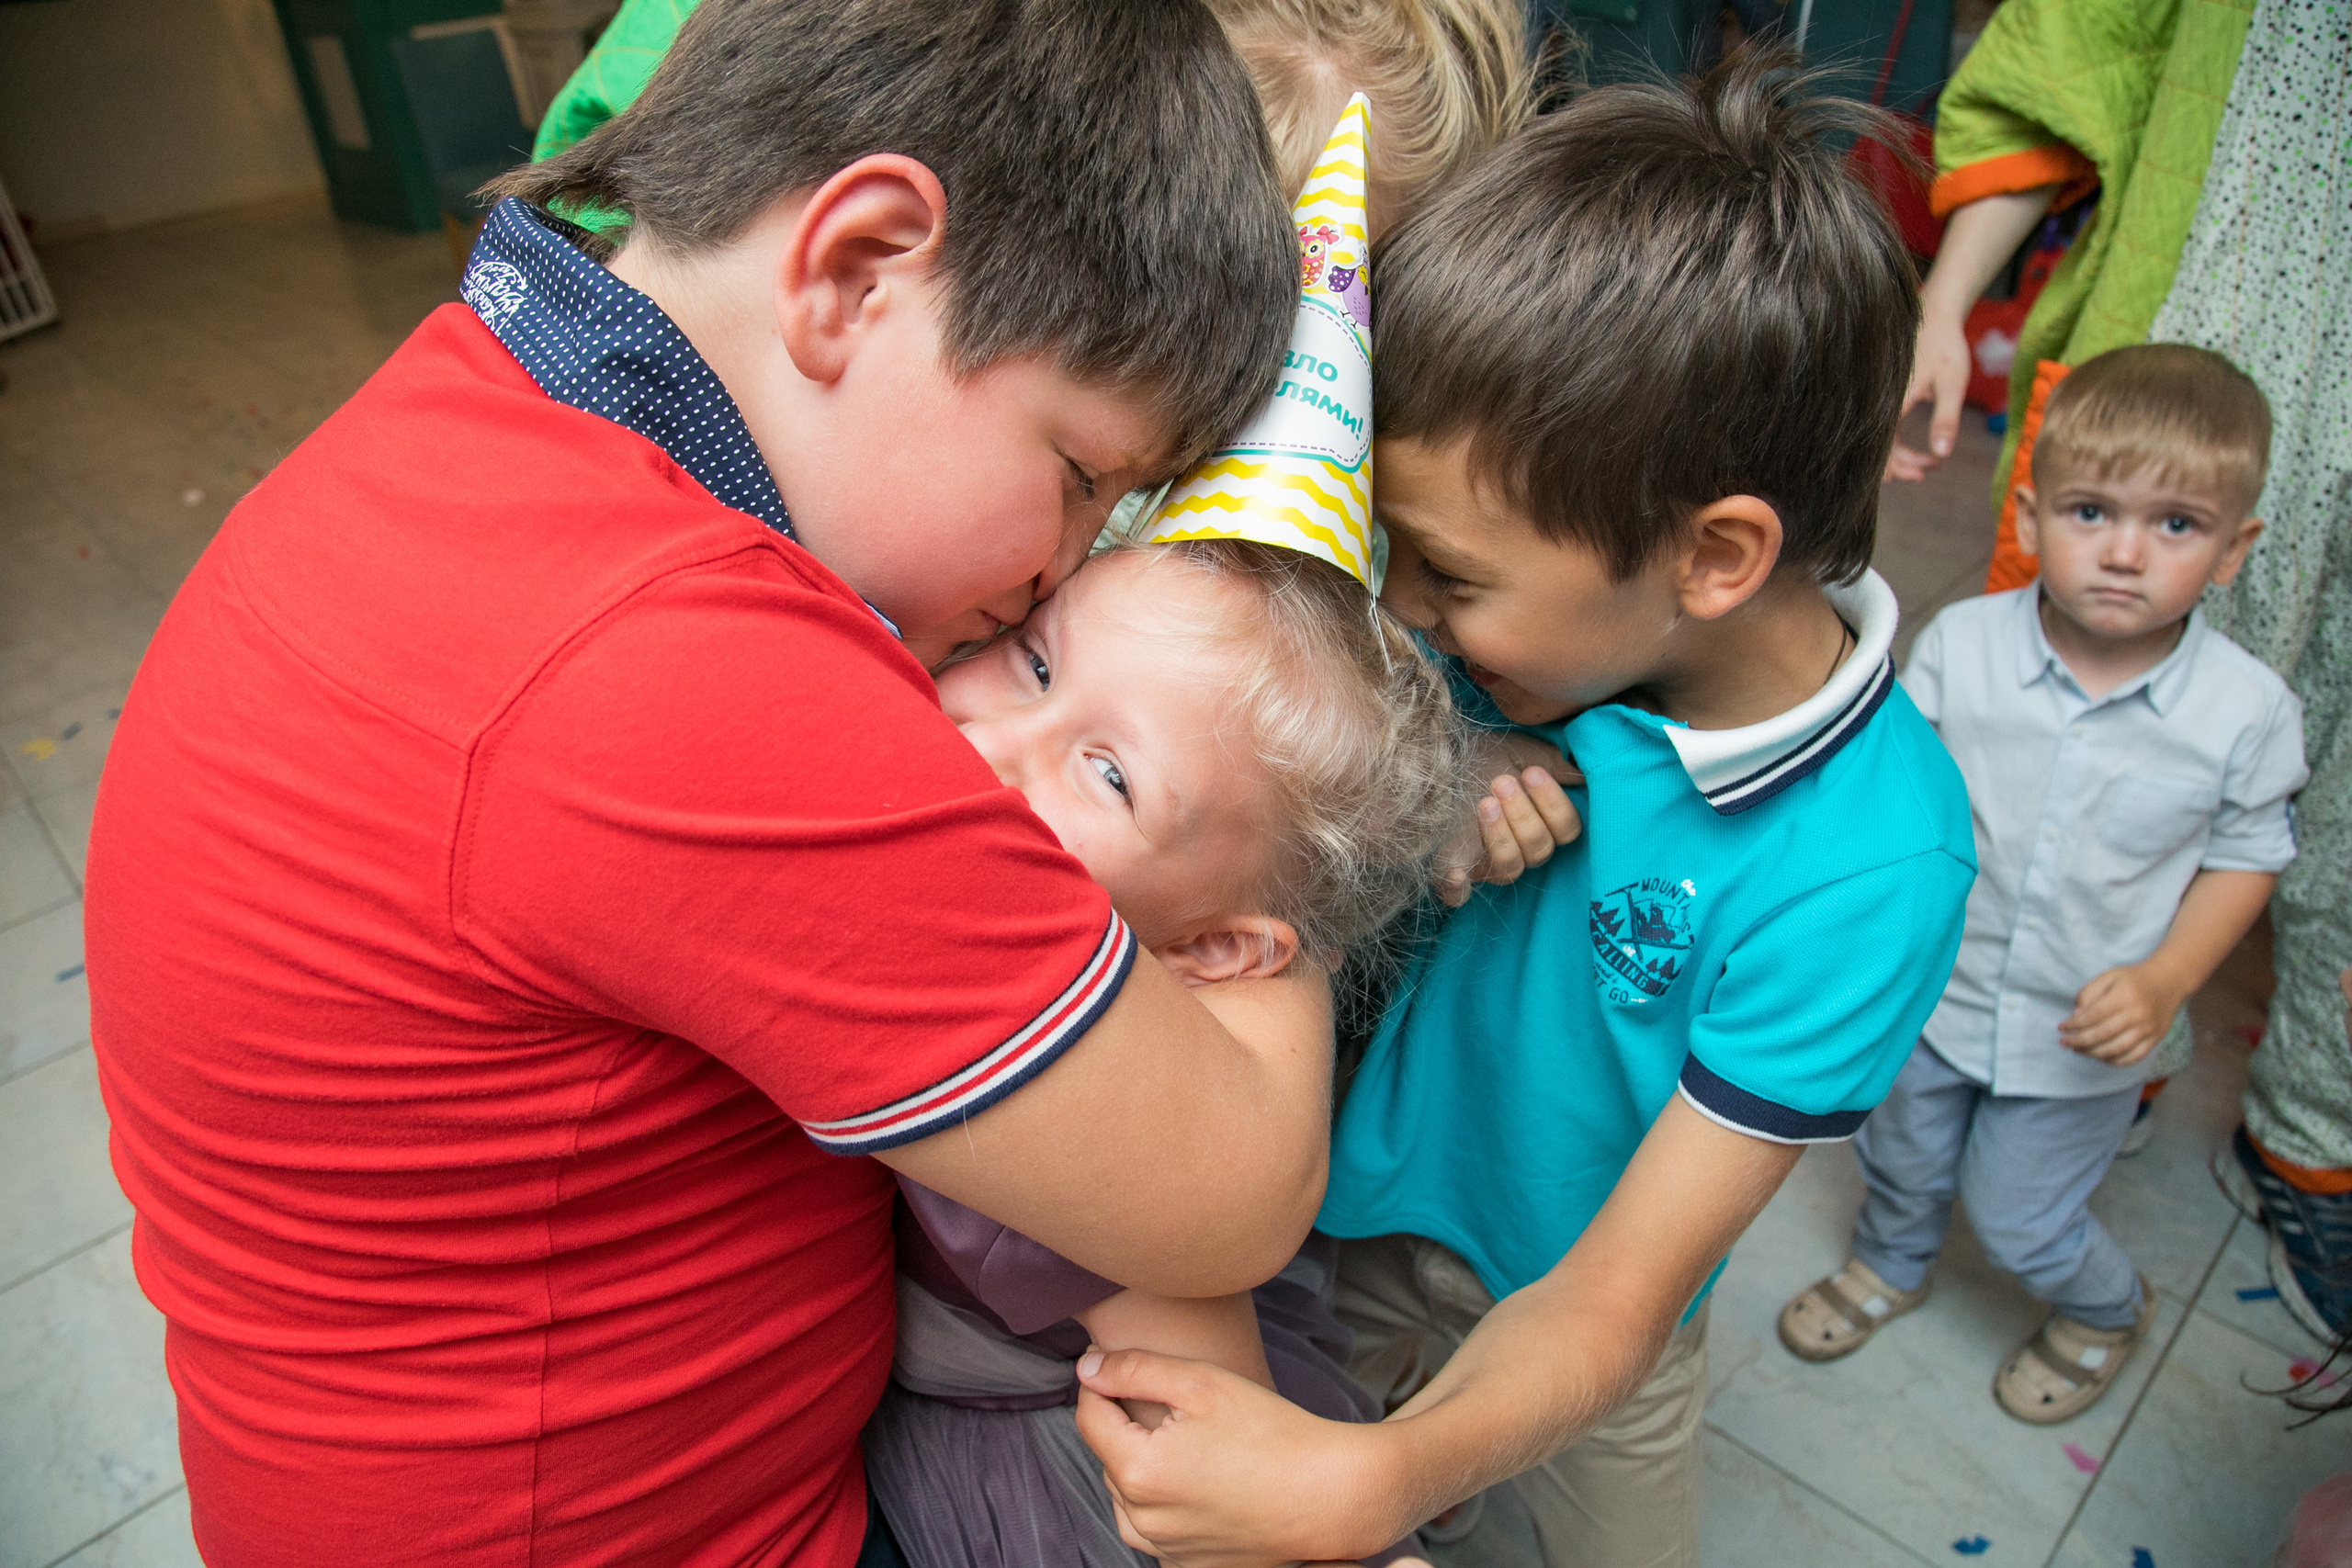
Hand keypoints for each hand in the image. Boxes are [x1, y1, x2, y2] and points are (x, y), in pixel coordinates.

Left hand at [1074, 1349, 1403, 1567]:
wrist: (1329, 1493)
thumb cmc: (1270, 1431)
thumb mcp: (1201, 1382)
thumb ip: (1134, 1369)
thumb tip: (1086, 1368)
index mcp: (1139, 1471)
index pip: (1089, 1417)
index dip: (1100, 1383)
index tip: (1119, 1366)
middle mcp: (1144, 1520)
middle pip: (1109, 1456)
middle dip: (1125, 1426)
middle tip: (1168, 1402)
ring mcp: (1166, 1550)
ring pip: (1126, 1496)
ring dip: (1139, 1467)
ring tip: (1183, 1442)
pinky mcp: (1187, 1566)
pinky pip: (1153, 1529)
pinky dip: (1160, 1504)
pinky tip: (1195, 1479)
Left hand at [1434, 738, 1581, 906]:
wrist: (1431, 757)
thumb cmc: (1480, 756)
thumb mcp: (1518, 752)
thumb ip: (1552, 763)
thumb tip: (1580, 773)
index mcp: (1538, 823)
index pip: (1565, 830)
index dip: (1554, 804)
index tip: (1531, 773)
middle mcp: (1517, 849)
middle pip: (1538, 850)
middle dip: (1524, 815)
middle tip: (1501, 782)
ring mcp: (1484, 864)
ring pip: (1509, 869)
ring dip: (1501, 837)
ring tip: (1485, 803)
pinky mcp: (1450, 870)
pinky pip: (1457, 896)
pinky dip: (1457, 889)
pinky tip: (1455, 875)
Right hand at [1883, 306, 1971, 482]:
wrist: (1935, 316)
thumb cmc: (1945, 347)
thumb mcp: (1952, 385)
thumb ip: (1946, 420)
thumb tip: (1941, 455)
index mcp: (1891, 402)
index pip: (1881, 446)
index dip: (1893, 467)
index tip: (1916, 476)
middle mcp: (1880, 403)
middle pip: (1878, 447)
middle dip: (1900, 467)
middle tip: (1926, 474)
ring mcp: (1882, 401)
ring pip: (1882, 440)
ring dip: (1903, 457)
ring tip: (1931, 465)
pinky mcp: (1888, 399)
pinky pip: (1887, 430)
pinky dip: (1902, 444)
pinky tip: (1925, 450)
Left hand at [2060, 965, 2181, 1065]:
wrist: (2168, 981)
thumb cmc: (2133, 979)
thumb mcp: (2109, 977)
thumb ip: (2090, 993)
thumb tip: (2077, 1016)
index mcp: (2124, 997)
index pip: (2093, 1016)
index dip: (2074, 1024)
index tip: (2061, 1028)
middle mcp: (2137, 1015)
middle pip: (2102, 1035)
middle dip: (2079, 1041)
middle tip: (2064, 1043)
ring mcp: (2148, 1029)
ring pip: (2116, 1049)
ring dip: (2093, 1054)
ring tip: (2078, 1050)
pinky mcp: (2155, 1039)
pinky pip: (2133, 1057)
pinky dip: (2115, 1061)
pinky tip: (2100, 1057)